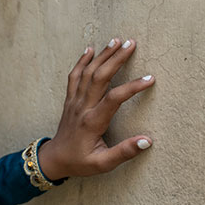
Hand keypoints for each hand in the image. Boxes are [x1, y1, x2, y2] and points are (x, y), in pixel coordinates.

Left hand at [37, 38, 154, 179]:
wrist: (54, 159)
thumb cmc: (80, 162)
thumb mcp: (102, 164)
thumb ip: (124, 152)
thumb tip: (147, 140)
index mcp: (92, 122)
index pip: (114, 99)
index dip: (132, 87)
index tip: (150, 78)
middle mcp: (82, 107)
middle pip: (98, 77)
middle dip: (115, 59)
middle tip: (132, 44)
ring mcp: (74, 102)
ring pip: (86, 73)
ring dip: (102, 56)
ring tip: (116, 40)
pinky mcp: (70, 100)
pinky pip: (74, 77)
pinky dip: (81, 61)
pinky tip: (90, 49)